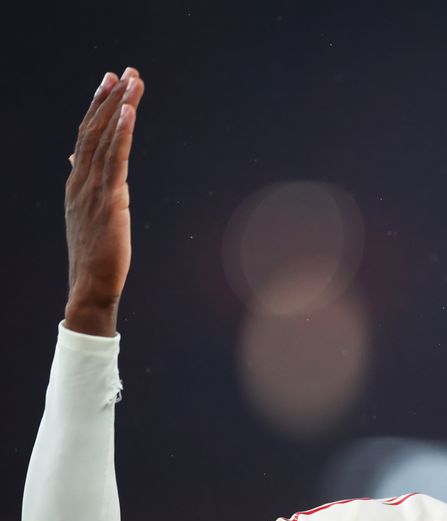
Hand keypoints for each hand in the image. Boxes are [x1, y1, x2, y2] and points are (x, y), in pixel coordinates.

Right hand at [63, 67, 144, 336]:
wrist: (92, 286)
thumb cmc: (96, 255)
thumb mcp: (89, 214)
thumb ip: (87, 185)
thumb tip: (78, 160)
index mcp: (77, 183)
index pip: (86, 136)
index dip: (97, 107)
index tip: (110, 82)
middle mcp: (80, 181)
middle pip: (94, 130)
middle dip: (110, 99)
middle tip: (126, 72)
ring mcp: (92, 189)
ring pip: (104, 138)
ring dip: (119, 107)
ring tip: (132, 81)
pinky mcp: (109, 200)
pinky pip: (115, 159)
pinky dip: (121, 133)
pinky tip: (129, 112)